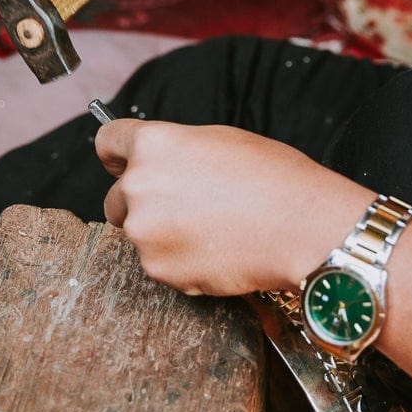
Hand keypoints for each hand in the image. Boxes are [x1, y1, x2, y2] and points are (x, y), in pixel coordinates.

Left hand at [95, 119, 372, 295]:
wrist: (304, 228)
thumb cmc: (274, 178)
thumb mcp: (221, 141)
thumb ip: (176, 151)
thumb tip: (159, 164)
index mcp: (153, 145)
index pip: (107, 143)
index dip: (117, 156)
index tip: (119, 165)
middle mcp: (138, 186)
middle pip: (116, 199)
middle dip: (141, 205)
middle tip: (185, 209)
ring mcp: (145, 232)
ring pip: (139, 235)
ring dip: (163, 236)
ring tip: (212, 231)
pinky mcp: (158, 269)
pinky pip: (160, 265)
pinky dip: (181, 263)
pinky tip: (217, 252)